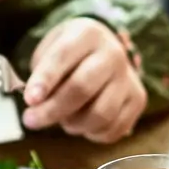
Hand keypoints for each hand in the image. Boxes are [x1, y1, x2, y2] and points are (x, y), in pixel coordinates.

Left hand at [22, 18, 146, 143]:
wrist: (106, 52)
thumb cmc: (71, 54)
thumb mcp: (50, 49)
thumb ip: (42, 73)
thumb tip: (38, 104)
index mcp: (88, 34)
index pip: (63, 57)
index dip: (45, 80)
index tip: (29, 100)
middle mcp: (114, 54)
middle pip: (82, 88)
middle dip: (52, 110)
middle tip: (31, 121)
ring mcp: (129, 78)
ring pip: (100, 114)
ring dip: (74, 125)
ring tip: (62, 120)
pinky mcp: (138, 100)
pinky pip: (114, 128)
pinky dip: (93, 134)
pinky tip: (83, 125)